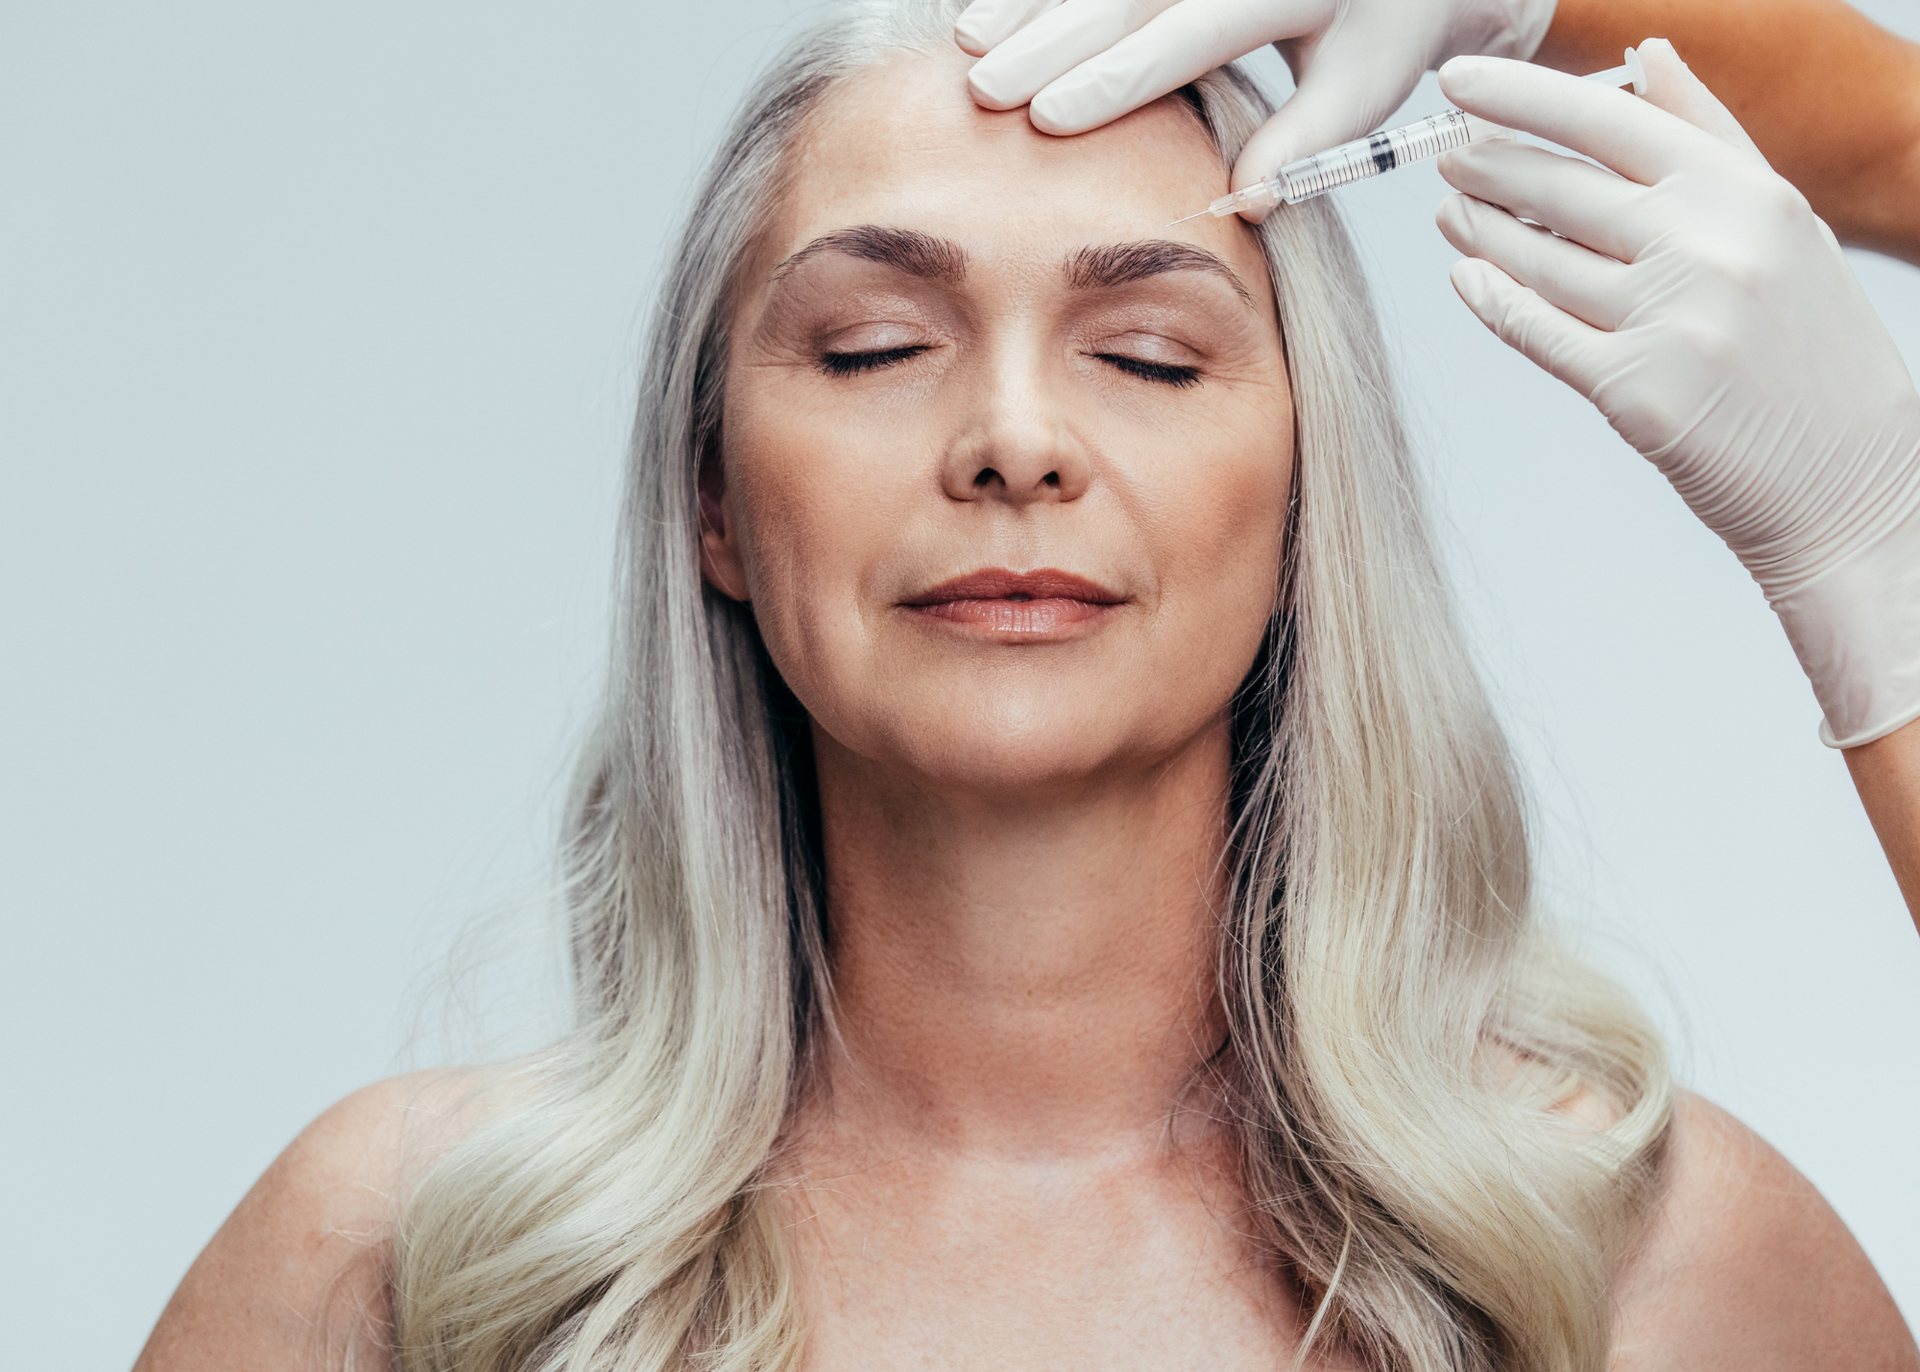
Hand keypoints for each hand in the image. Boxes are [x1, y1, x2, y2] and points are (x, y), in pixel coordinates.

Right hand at [953, 0, 1557, 214]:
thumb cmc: (1377, 33)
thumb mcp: (1360, 87)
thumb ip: (1302, 140)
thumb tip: (1242, 198)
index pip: (1187, 33)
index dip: (1113, 77)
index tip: (1048, 118)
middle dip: (1047, 40)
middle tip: (984, 89)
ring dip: (1028, 5)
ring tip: (968, 45)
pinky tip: (990, 11)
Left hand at [1435, 40, 1919, 747]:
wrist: (1849, 479)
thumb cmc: (1810, 351)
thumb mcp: (1782, 224)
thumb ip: (1710, 135)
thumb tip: (1647, 56)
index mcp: (1746, 194)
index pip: (1609, 120)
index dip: (1521, 95)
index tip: (1461, 82)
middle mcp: (1707, 248)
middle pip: (1561, 189)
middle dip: (1489, 167)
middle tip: (1447, 155)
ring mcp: (1669, 322)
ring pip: (1539, 261)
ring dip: (1481, 231)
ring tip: (1451, 212)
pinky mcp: (1635, 392)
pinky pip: (1537, 332)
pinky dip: (1492, 301)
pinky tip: (1467, 277)